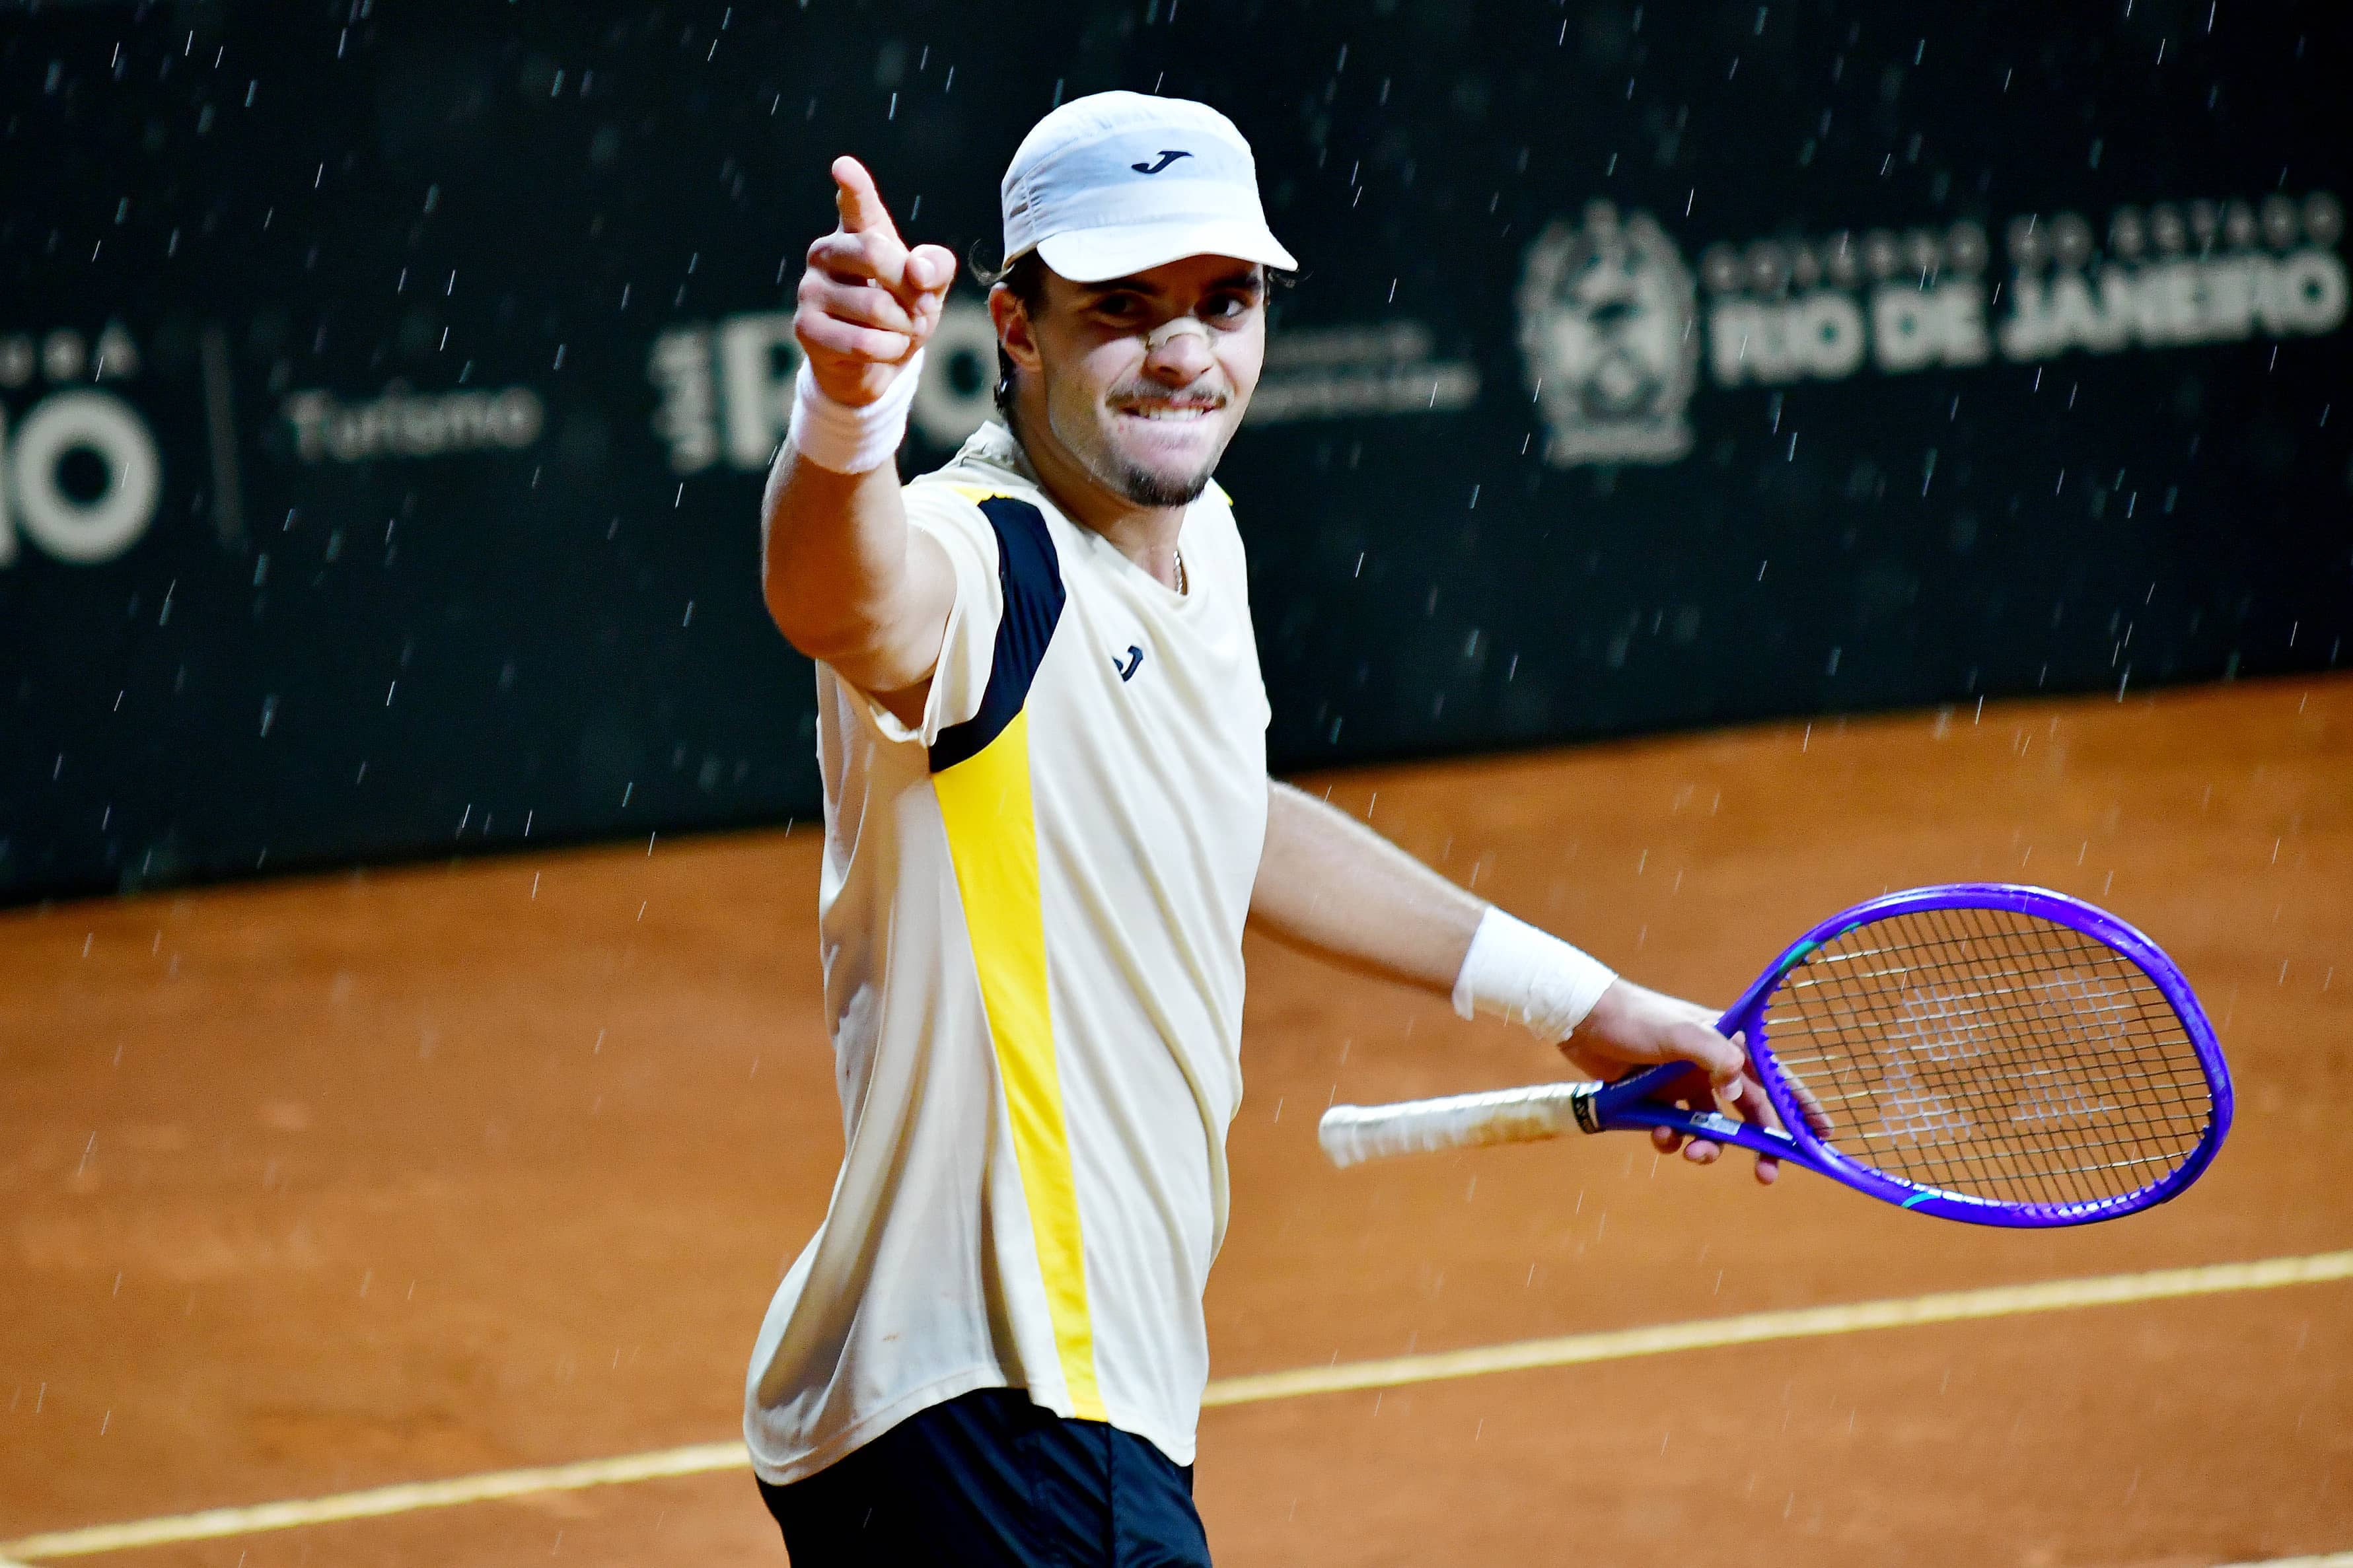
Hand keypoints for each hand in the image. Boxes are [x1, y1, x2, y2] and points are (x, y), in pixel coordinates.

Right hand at [796, 156, 958, 405]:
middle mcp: (826, 252)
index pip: (856, 204)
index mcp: (857, 232)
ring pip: (875, 306)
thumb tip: (918, 271)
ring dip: (904, 327)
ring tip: (901, 330)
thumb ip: (936, 268)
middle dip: (910, 287)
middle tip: (921, 308)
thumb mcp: (929, 288)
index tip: (844, 167)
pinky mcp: (805, 328)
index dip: (853, 186)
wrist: (875, 364)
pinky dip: (889, 350)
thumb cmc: (901, 313)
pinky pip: (862, 341)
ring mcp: (810, 288)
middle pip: (874, 253)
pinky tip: (886, 349)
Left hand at [1559, 978, 1784, 1185]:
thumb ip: (1712, 1054)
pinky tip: (1660, 1136)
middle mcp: (1711, 1065)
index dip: (1800, 1104)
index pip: (1774, 1077)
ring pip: (1711, 1127)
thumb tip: (1739, 1085)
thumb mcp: (1677, 1033)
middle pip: (1749, 1113)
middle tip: (1767, 1175)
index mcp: (1726, 1045)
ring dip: (1708, 1146)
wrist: (1582, 1020)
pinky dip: (1671, 1139)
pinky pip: (1675, 1129)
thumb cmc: (1634, 1018)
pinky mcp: (1657, 1097)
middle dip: (1760, 1145)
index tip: (1823, 1133)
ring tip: (1694, 1154)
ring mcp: (1684, 1083)